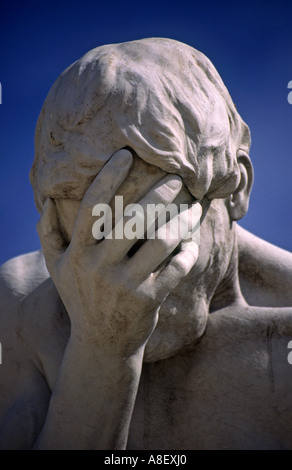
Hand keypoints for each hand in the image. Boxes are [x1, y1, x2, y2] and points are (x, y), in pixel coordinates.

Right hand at [37, 149, 199, 357]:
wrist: (101, 345)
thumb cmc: (81, 298)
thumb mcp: (57, 269)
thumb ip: (48, 234)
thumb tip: (46, 200)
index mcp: (78, 253)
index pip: (93, 207)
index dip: (109, 177)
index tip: (126, 155)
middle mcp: (99, 267)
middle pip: (134, 219)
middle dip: (161, 193)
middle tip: (179, 178)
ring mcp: (126, 285)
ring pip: (162, 241)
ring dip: (183, 220)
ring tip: (194, 207)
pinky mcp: (149, 301)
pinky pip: (177, 268)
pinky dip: (189, 251)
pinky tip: (191, 241)